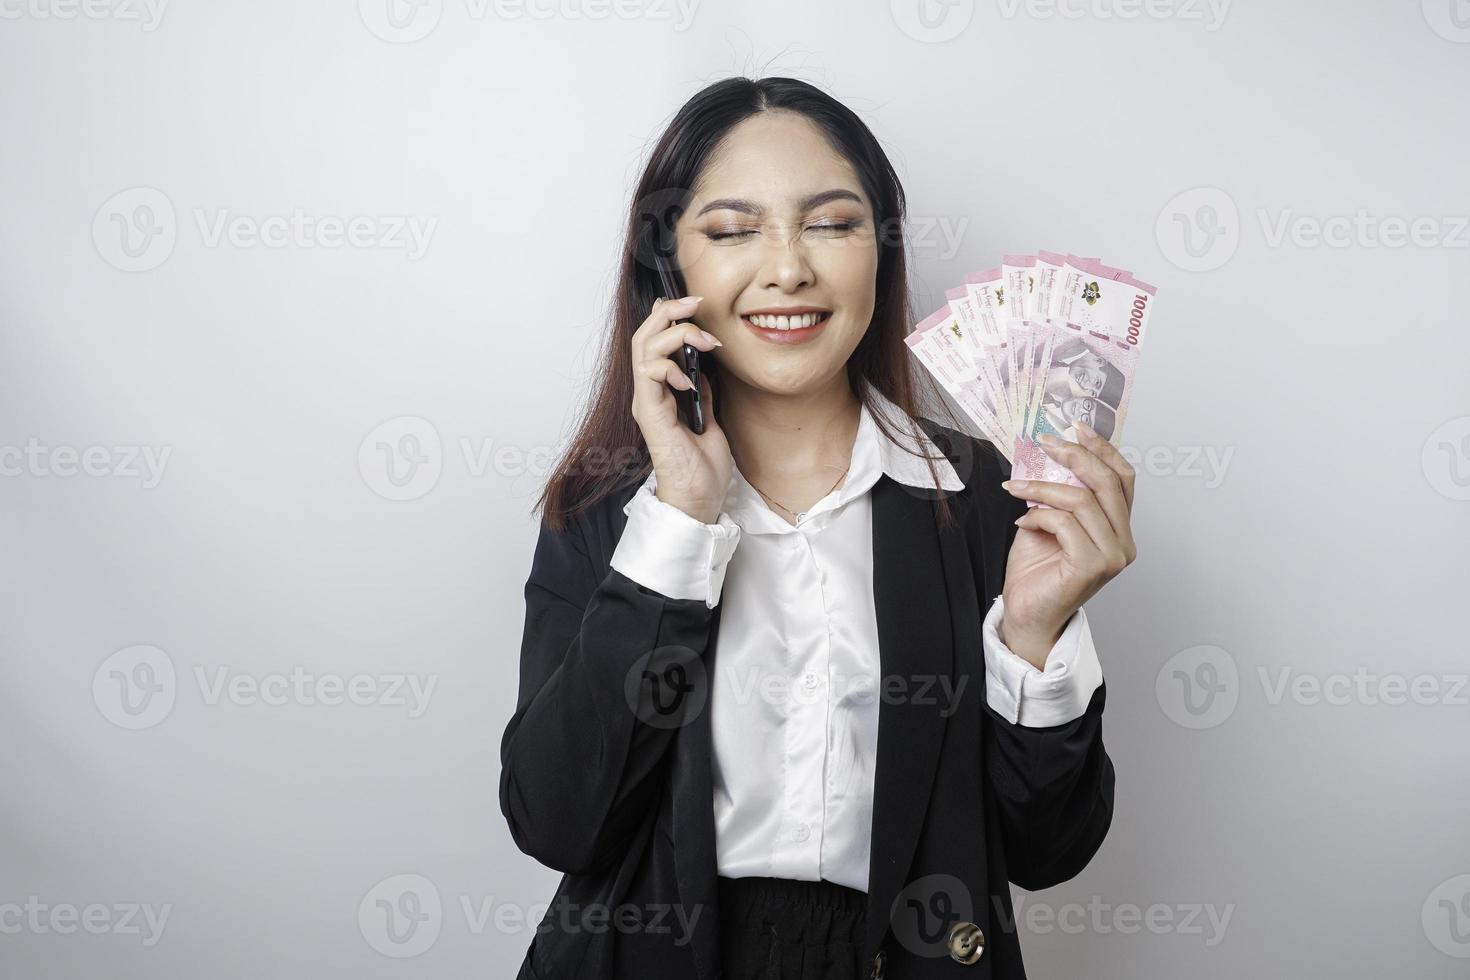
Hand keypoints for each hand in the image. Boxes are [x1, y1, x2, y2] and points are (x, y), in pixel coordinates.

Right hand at [629, 295, 730, 524]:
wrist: (699, 498)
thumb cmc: (703, 466)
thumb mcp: (708, 416)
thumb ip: (700, 391)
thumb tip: (700, 367)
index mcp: (659, 393)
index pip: (653, 342)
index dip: (668, 316)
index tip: (695, 305)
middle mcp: (648, 395)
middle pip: (643, 337)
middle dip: (668, 312)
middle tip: (695, 303)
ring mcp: (646, 404)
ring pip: (644, 349)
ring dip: (675, 335)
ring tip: (704, 341)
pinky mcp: (650, 416)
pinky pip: (649, 376)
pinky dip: (669, 368)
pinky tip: (690, 379)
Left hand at [998, 421, 1137, 666]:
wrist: (1026, 613)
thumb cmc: (1037, 571)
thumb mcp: (1047, 519)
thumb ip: (1058, 492)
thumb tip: (1048, 454)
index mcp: (1119, 528)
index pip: (1123, 478)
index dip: (1103, 449)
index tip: (1076, 427)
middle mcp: (1124, 542)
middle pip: (1108, 483)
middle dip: (1074, 456)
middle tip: (1044, 443)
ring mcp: (1112, 556)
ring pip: (1082, 501)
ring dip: (1043, 487)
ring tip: (1015, 488)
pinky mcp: (1092, 567)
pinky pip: (1065, 523)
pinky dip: (1039, 514)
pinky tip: (1023, 520)